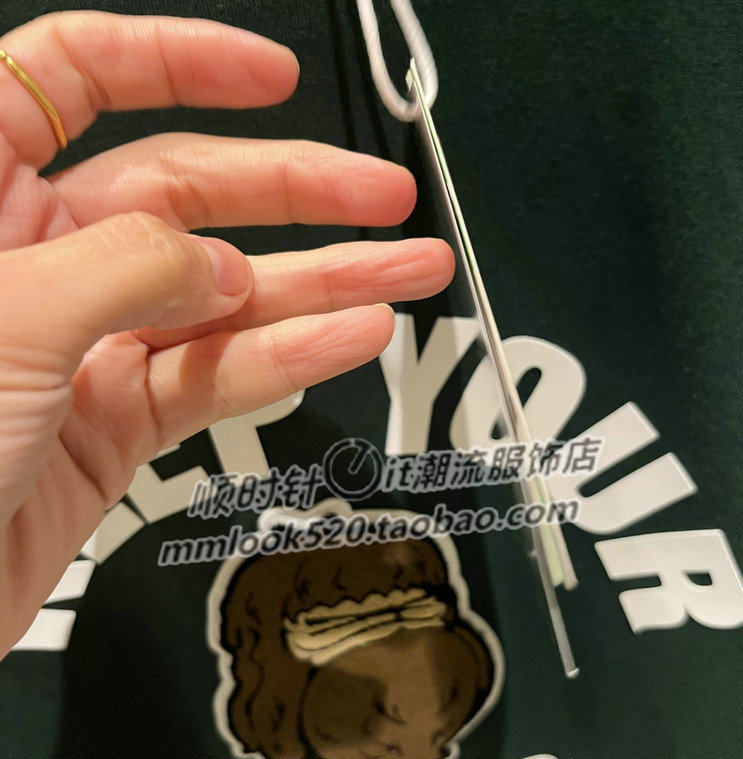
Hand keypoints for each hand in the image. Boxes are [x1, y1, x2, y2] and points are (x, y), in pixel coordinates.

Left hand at [0, 11, 453, 656]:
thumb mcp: (10, 317)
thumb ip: (129, 268)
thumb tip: (222, 266)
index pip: (77, 78)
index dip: (177, 61)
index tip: (269, 75)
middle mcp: (40, 259)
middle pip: (186, 193)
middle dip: (296, 190)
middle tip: (381, 195)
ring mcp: (86, 342)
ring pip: (224, 296)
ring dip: (324, 283)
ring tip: (408, 269)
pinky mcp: (116, 419)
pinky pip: (217, 376)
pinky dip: (288, 359)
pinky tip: (351, 337)